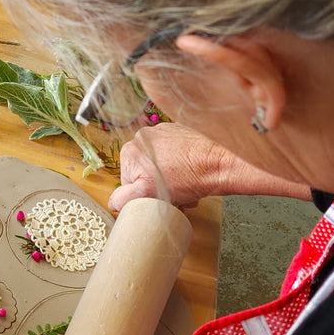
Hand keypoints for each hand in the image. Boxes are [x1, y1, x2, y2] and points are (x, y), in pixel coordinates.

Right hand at [106, 123, 231, 211]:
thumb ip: (123, 198)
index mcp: (130, 151)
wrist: (221, 162)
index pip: (129, 182)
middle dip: (159, 189)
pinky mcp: (180, 132)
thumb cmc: (187, 177)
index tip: (161, 201)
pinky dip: (180, 166)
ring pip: (159, 165)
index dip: (145, 196)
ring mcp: (162, 132)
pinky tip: (191, 175)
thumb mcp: (148, 194)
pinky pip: (173, 154)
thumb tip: (113, 202)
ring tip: (186, 188)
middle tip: (176, 198)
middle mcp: (143, 137)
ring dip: (170, 180)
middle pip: (145, 173)